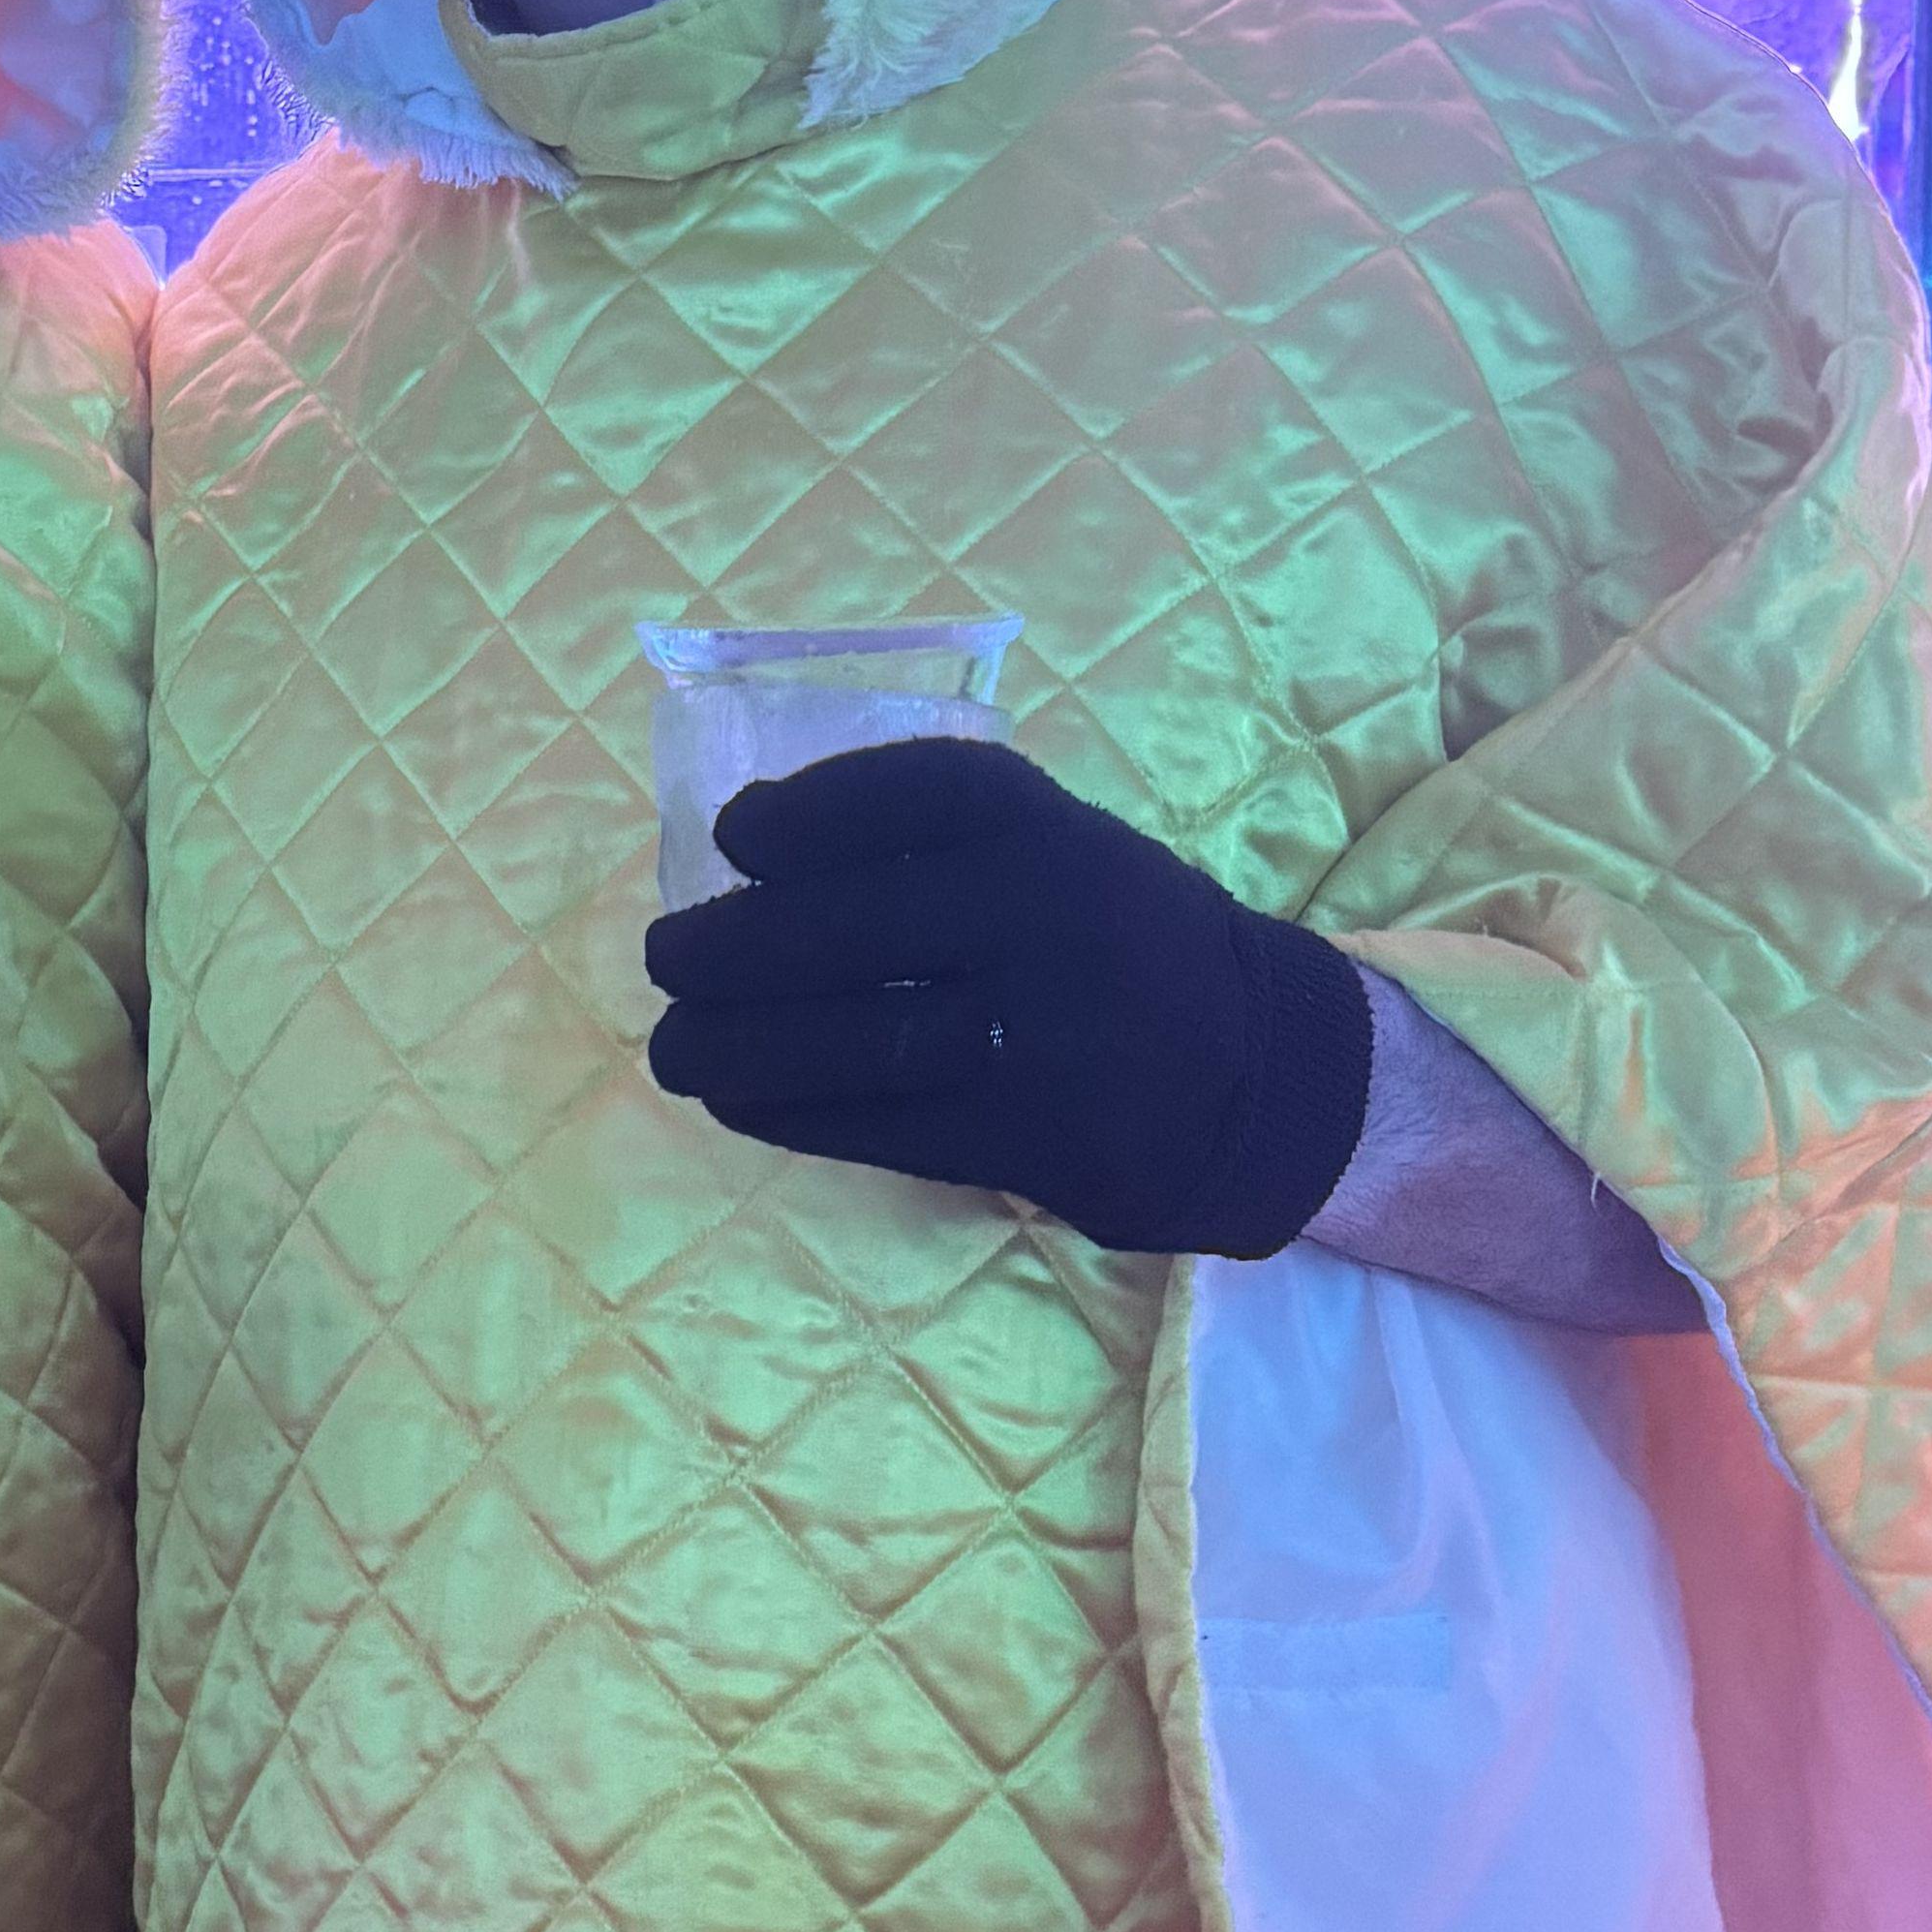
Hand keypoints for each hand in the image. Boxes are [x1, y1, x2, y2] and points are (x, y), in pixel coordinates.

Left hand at [643, 737, 1373, 1257]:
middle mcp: (1051, 921)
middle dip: (729, 948)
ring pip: (848, 1040)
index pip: (909, 795)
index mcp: (1055, 830)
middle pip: (846, 928)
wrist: (1263, 1075)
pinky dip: (789, 1112)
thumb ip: (936, 844)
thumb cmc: (1121, 944)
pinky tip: (741, 1097)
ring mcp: (1043, 1036)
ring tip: (676, 1044)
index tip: (736, 835)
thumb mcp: (1064, 852)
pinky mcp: (1032, 1135)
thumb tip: (749, 850)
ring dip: (734, 1045)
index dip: (805, 812)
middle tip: (667, 958)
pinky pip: (877, 1125)